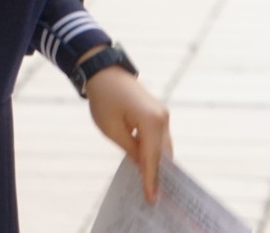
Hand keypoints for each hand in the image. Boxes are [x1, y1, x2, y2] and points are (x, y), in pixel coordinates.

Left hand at [86, 66, 172, 203]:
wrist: (106, 73)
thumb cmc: (105, 99)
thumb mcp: (112, 130)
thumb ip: (130, 150)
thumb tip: (141, 166)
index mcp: (152, 121)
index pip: (152, 158)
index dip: (151, 179)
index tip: (151, 197)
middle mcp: (163, 118)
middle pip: (163, 153)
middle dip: (158, 174)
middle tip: (152, 195)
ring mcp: (162, 114)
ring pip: (164, 146)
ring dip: (157, 163)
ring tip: (151, 184)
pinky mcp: (158, 114)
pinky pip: (160, 138)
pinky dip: (155, 152)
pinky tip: (147, 164)